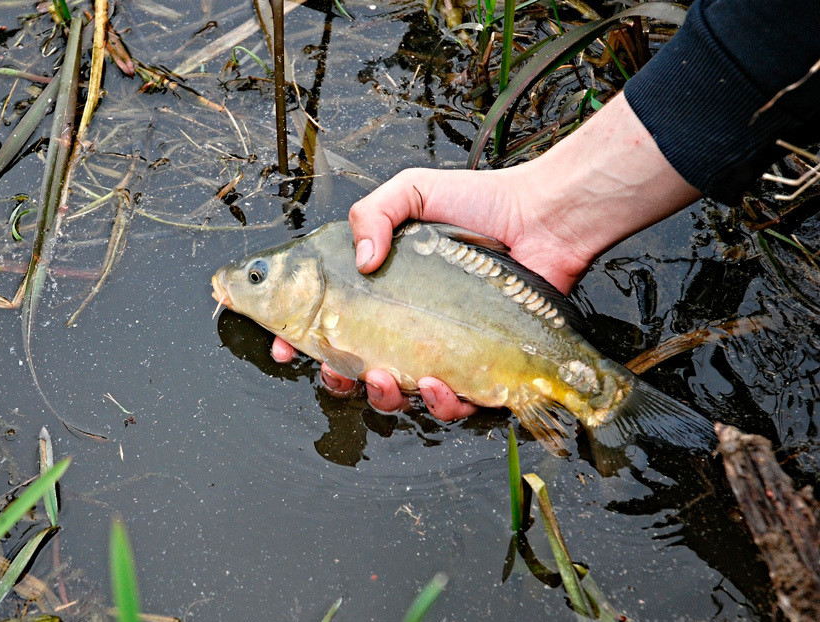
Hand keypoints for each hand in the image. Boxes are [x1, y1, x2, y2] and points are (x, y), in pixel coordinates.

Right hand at [276, 91, 700, 420]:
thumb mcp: (413, 191)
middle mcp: (406, 326)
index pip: (326, 322)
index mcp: (380, 290)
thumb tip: (361, 262)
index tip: (283, 347)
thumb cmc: (482, 203)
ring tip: (384, 379)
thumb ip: (372, 213)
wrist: (544, 220)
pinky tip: (439, 383)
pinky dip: (440, 403)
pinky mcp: (479, 370)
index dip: (298, 341)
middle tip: (336, 369)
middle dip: (336, 380)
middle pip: (354, 371)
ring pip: (397, 396)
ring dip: (382, 397)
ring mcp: (440, 350)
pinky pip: (452, 405)